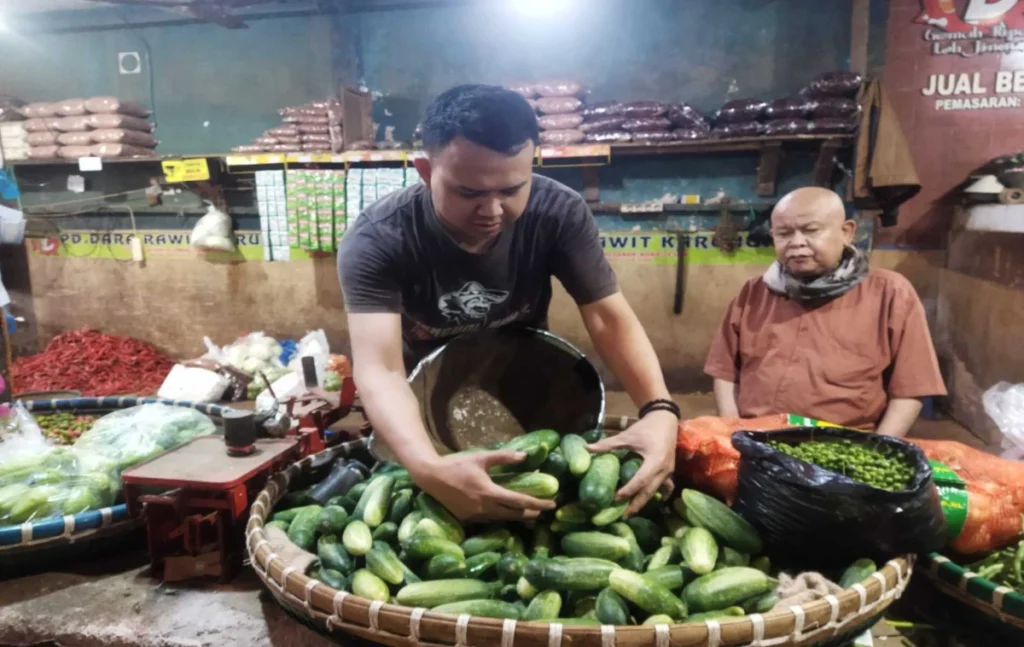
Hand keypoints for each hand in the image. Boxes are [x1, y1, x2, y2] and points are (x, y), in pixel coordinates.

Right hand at [408, 450, 557, 521]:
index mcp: (489, 492)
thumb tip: (524, 456)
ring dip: (518, 517)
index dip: (538, 503)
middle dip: (531, 513)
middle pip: (514, 514)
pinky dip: (502, 518)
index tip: (552, 504)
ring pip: (502, 519)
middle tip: (544, 511)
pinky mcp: (468, 519)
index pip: (519, 501)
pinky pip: (490, 520)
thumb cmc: (456, 464)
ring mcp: (475, 515)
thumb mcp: (481, 457)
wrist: (431, 477)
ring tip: (531, 516)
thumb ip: (504, 457)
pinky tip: (507, 515)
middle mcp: (484, 507)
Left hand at [588, 410, 677, 517]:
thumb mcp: (626, 436)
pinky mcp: (669, 470)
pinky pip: (665, 487)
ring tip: (631, 511)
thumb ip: (607, 444)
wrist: (665, 419)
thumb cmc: (645, 427)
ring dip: (644, 502)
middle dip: (635, 504)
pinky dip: (657, 495)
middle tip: (622, 515)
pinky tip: (650, 501)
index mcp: (654, 461)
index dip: (627, 491)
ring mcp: (669, 471)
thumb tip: (586, 448)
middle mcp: (663, 469)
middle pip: (649, 491)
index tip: (614, 498)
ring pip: (656, 491)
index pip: (639, 481)